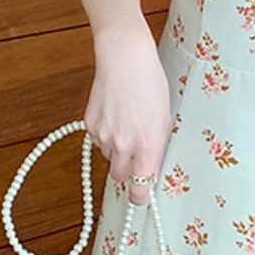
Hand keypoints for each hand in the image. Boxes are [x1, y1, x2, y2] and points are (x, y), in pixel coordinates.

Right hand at [85, 37, 171, 206]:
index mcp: (147, 147)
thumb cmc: (150, 84)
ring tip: (126, 125)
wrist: (125, 58)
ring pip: (109, 158)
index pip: (140, 189)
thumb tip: (150, 169)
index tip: (142, 196)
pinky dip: (105, 135)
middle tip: (135, 156)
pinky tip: (115, 115)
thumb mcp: (163, 120)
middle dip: (128, 171)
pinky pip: (97, 141)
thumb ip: (155, 148)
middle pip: (120, 177)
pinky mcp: (90, 125)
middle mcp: (123, 146)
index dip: (140, 196)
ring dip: (116, 151)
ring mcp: (103, 136)